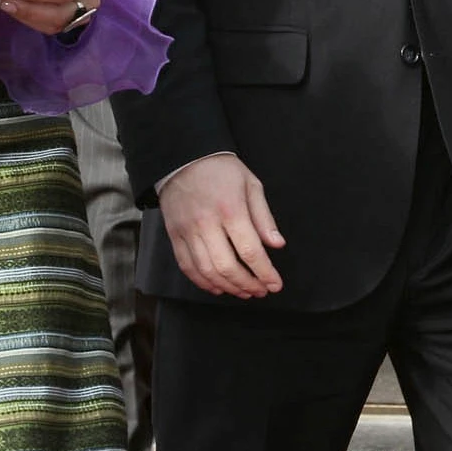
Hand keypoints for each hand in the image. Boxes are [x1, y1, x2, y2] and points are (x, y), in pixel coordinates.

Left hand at [0, 0, 101, 36]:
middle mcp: (88, 1)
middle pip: (59, 14)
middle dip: (29, 10)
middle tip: (5, 2)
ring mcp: (82, 16)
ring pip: (53, 25)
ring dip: (26, 16)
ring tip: (6, 5)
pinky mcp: (70, 25)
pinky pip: (48, 28)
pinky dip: (29, 20)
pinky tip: (16, 10)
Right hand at [157, 154, 286, 298]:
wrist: (183, 158)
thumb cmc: (221, 170)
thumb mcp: (251, 185)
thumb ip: (264, 217)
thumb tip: (277, 244)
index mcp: (230, 209)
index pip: (250, 251)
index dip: (265, 273)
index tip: (275, 284)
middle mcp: (206, 223)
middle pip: (227, 266)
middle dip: (247, 285)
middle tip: (261, 291)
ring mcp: (187, 231)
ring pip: (206, 271)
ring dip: (228, 287)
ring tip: (244, 292)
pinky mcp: (175, 236)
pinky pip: (187, 267)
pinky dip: (203, 282)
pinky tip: (218, 287)